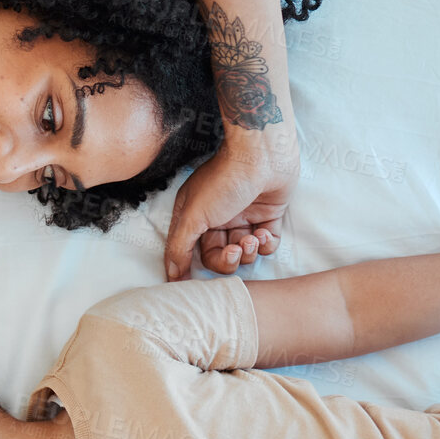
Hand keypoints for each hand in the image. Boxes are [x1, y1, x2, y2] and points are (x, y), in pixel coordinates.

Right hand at [163, 138, 297, 281]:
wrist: (263, 154)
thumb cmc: (224, 180)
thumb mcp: (193, 215)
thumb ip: (179, 247)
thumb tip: (171, 274)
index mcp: (195, 216)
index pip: (189, 251)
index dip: (191, 268)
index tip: (192, 284)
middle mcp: (218, 218)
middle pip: (219, 257)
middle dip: (227, 261)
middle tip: (233, 252)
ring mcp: (244, 217)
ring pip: (244, 254)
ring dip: (248, 252)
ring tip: (252, 238)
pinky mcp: (268, 216)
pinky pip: (266, 245)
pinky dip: (266, 245)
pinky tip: (264, 233)